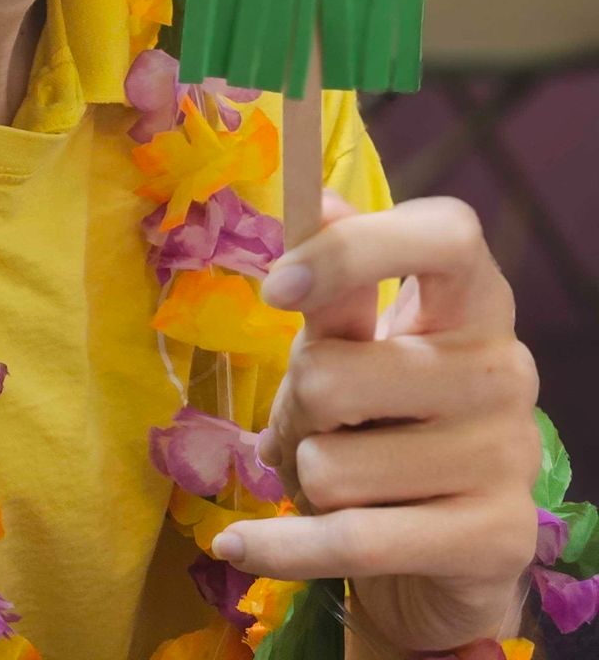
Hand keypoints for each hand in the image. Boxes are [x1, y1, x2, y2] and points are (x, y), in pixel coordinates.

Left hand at [213, 194, 539, 654]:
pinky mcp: (497, 538)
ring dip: (304, 476)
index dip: (353, 248)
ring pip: (330, 462)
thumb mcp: (358, 346)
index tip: (276, 287)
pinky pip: (352, 539)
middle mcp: (504, 368)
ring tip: (333, 480)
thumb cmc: (388, 422)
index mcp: (475, 298)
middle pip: (334, 372)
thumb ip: (336, 284)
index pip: (444, 233)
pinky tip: (239, 545)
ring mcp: (508, 454)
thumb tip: (314, 197)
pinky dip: (281, 547)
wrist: (442, 551)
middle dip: (295, 408)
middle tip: (312, 426)